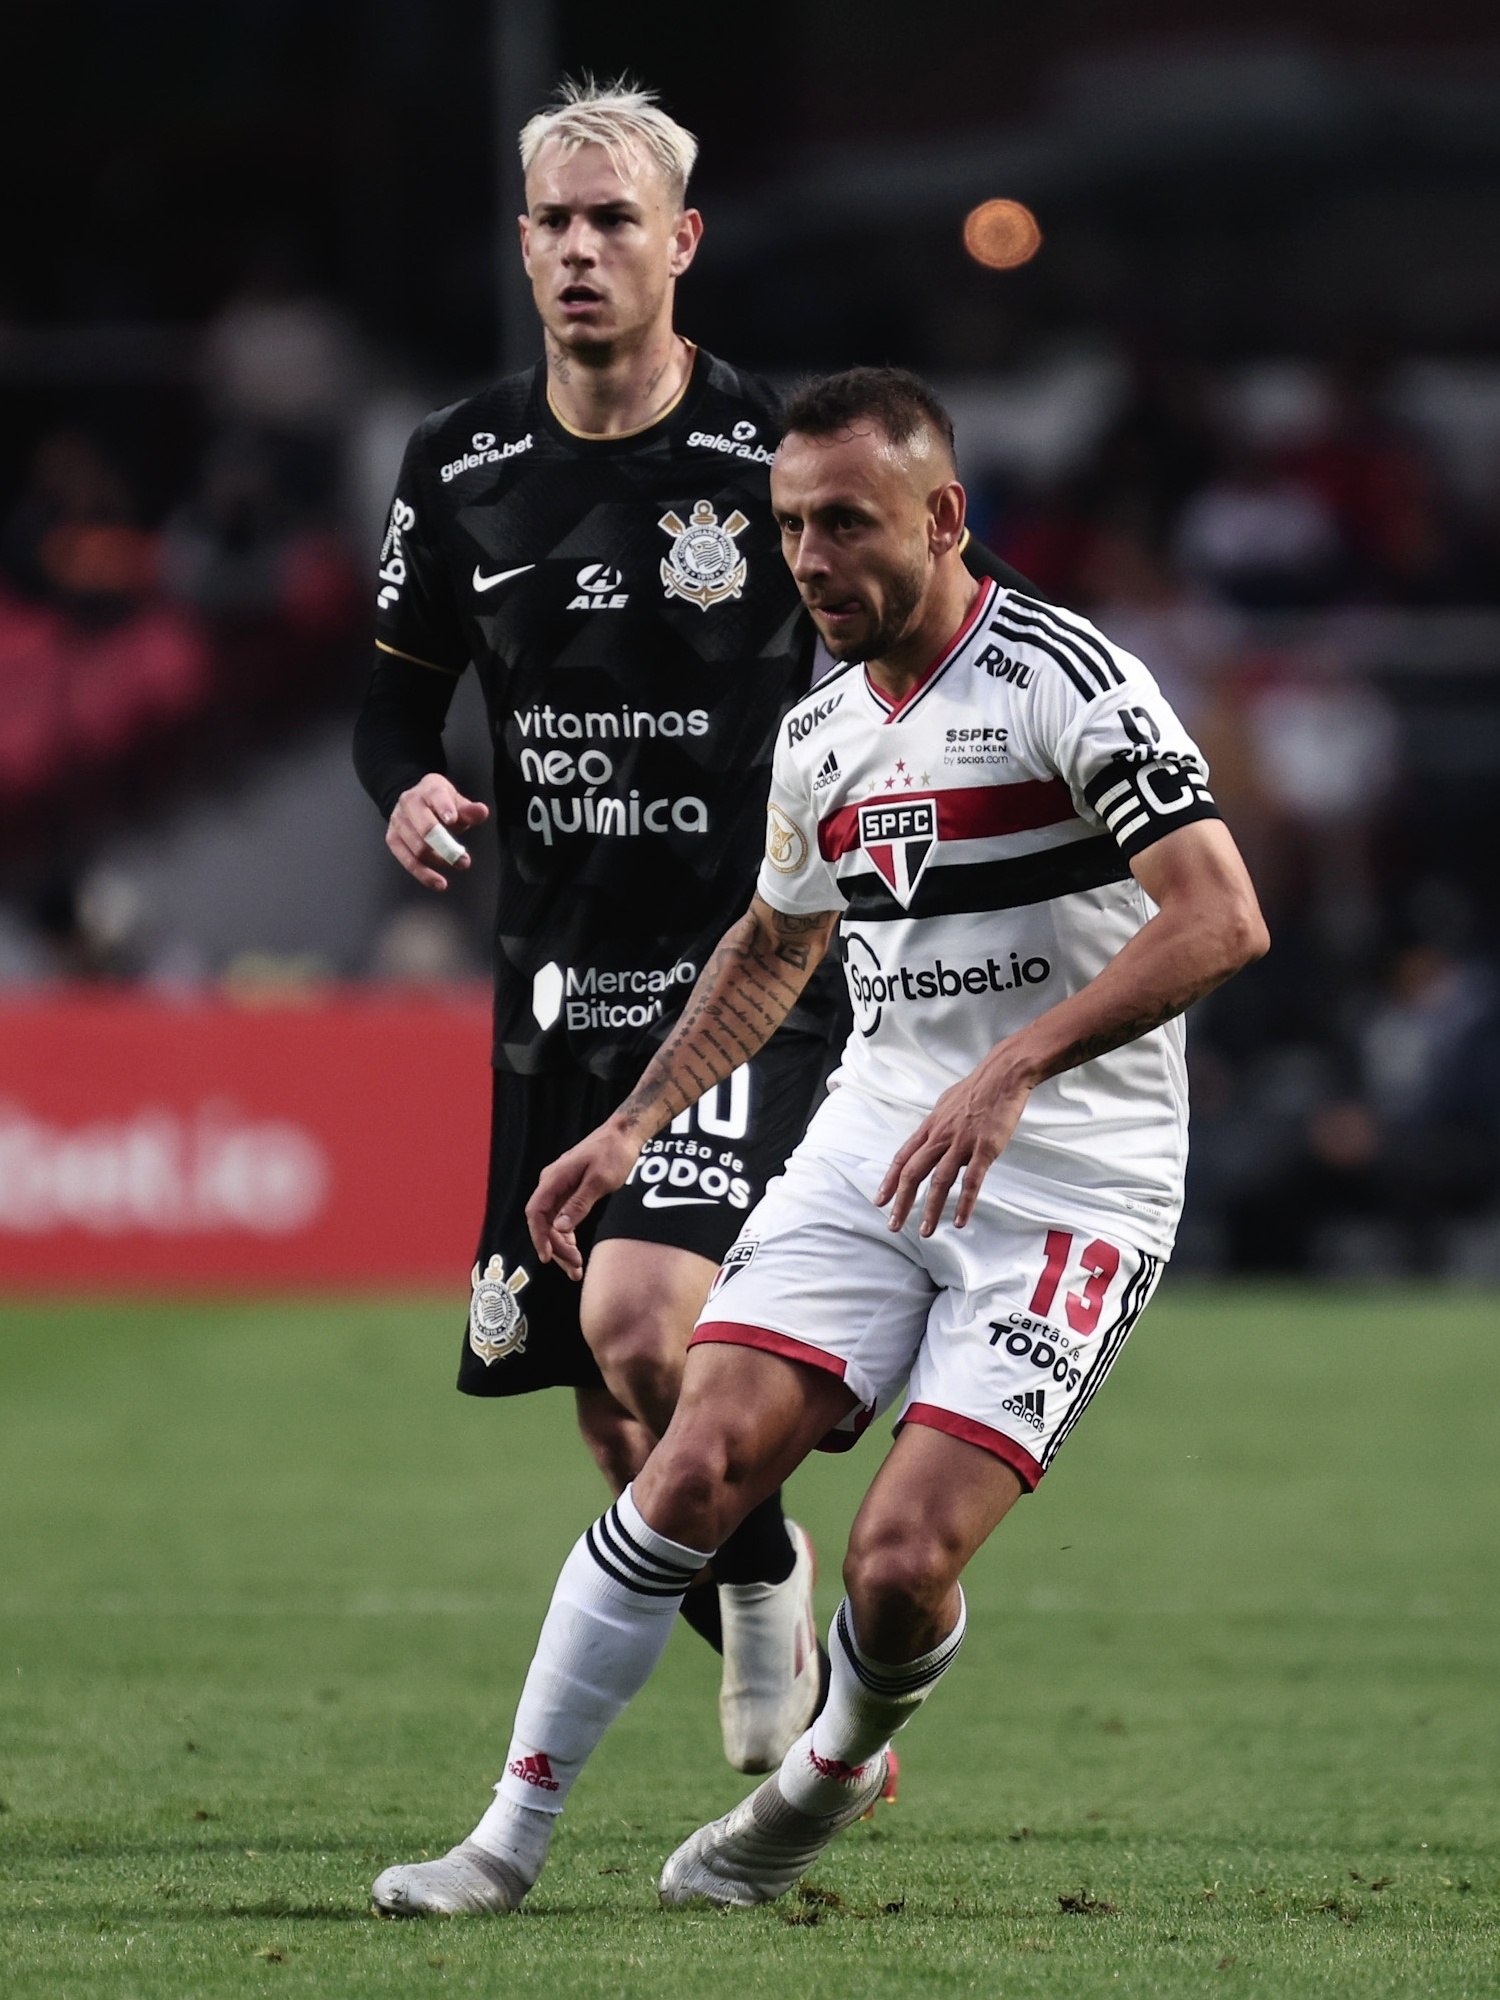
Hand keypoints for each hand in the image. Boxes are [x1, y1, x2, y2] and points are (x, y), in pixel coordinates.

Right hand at [387, 774, 488, 889]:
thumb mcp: (457, 801)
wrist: (414, 801)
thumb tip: (481, 812)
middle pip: (425, 828)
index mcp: (428, 789)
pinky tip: (438, 882)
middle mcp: (409, 802)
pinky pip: (407, 861)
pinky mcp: (392, 838)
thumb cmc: (440, 803)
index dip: (444, 808)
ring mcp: (398, 821)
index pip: (436, 796)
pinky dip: (423, 874)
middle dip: (446, 847)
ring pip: (416, 847)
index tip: (452, 820)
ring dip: (439, 861)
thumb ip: (470, 810)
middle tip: (464, 860)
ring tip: (458, 866)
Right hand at [525, 1121, 643, 1281]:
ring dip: (562, 1246)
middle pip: (544, 1222)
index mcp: (554, 1179)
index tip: (547, 1257)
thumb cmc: (613, 1153)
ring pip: (553, 1223)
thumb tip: (559, 1228)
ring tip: (576, 1268)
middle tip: (575, 1268)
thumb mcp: (599, 1181)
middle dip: (556, 1247)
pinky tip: (575, 1251)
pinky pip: (562, 1218)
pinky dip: (567, 1236)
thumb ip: (578, 1204)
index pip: (535, 1212)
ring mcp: (560, 1187)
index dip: (538, 1237)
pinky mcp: (570, 1191)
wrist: (624, 1133)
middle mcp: (552, 1183)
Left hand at [875, 1052, 1034, 1236]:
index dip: (889, 1181)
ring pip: (939, 1181)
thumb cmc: (976, 1088)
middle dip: (901, 1202)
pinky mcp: (984, 1149)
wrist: (1002, 1075)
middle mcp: (940, 1136)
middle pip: (913, 1173)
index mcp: (931, 1127)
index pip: (903, 1158)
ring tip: (925, 1231)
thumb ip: (936, 1125)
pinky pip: (972, 1180)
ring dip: (930, 1209)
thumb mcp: (946, 1104)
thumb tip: (929, 1135)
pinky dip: (964, 1202)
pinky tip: (960, 1220)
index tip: (880, 1200)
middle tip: (893, 1224)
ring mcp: (962, 1143)